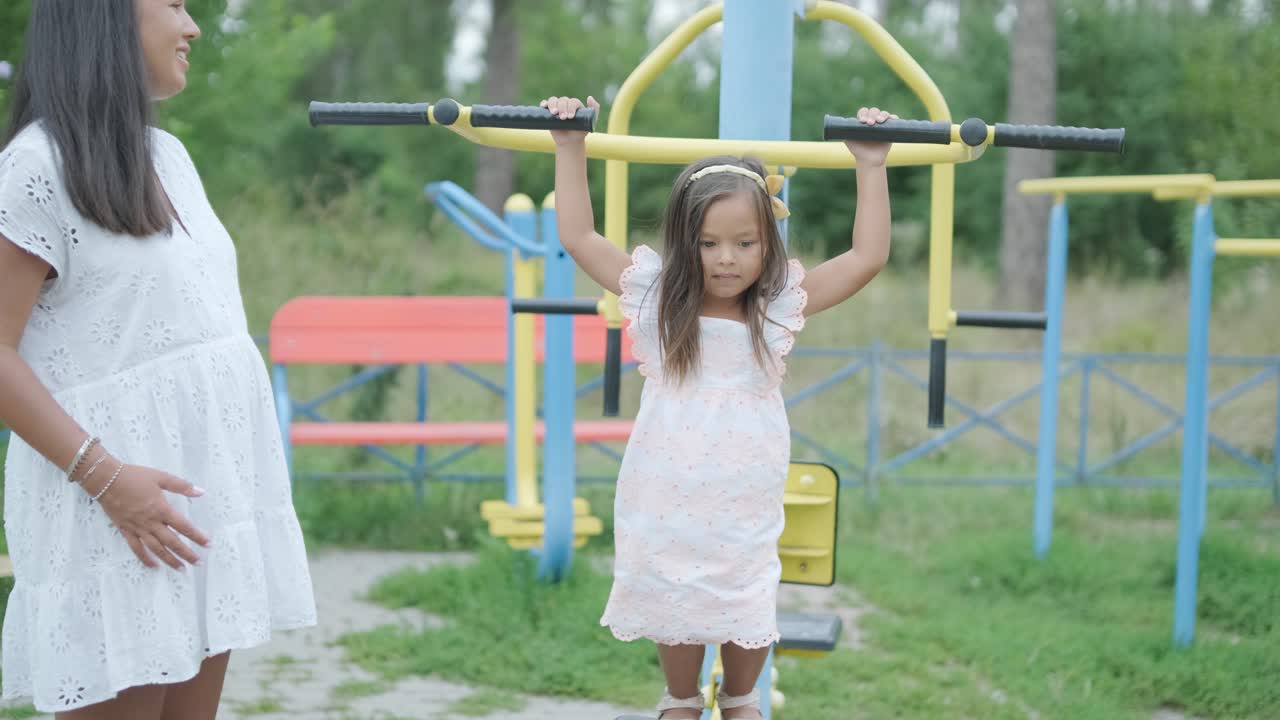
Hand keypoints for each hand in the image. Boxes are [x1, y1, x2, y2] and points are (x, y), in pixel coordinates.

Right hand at [87, 459, 211, 569]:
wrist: (106, 480)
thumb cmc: (135, 476)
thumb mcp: (161, 477)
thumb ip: (182, 486)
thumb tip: (201, 492)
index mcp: (162, 509)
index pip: (184, 527)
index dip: (197, 536)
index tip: (208, 545)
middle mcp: (151, 522)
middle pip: (172, 542)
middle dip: (186, 553)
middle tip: (198, 563)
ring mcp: (137, 528)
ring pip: (156, 549)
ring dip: (169, 560)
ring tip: (181, 569)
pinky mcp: (125, 530)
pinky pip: (136, 548)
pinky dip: (145, 558)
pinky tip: (153, 566)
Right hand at [540, 95, 598, 146]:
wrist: (570, 142)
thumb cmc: (581, 132)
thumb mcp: (591, 122)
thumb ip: (594, 110)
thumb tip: (589, 97)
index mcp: (575, 105)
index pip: (573, 102)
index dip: (571, 107)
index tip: (571, 117)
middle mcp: (566, 104)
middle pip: (563, 100)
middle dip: (563, 108)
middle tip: (563, 118)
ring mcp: (557, 107)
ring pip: (553, 100)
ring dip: (553, 105)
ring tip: (554, 114)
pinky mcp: (548, 112)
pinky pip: (545, 104)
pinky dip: (544, 103)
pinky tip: (544, 106)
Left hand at [843, 106, 897, 167]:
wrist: (870, 161)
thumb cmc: (858, 150)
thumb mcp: (849, 141)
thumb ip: (844, 133)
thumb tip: (838, 127)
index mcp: (863, 122)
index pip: (863, 112)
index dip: (863, 114)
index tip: (862, 121)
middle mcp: (873, 121)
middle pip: (874, 111)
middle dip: (872, 115)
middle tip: (871, 123)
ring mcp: (882, 124)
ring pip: (884, 113)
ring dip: (882, 115)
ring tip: (879, 122)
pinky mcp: (891, 128)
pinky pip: (894, 119)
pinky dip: (893, 117)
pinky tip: (891, 119)